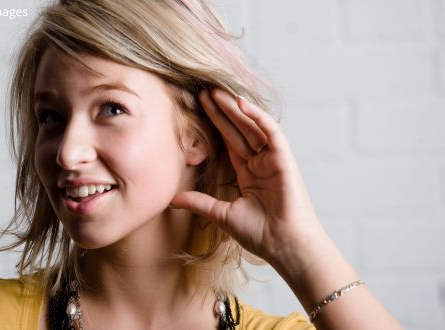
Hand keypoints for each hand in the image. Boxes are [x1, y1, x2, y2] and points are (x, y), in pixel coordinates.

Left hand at [171, 88, 324, 265]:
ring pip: (251, 126)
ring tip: (215, 91)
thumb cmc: (259, 234)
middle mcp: (260, 162)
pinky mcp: (284, 159)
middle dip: (221, 110)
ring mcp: (272, 159)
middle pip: (238, 129)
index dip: (214, 123)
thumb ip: (199, 202)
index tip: (198, 106)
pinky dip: (257, 116)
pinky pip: (270, 132)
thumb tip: (172, 200)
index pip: (228, 141)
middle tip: (202, 91)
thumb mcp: (222, 214)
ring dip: (234, 108)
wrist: (284, 245)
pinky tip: (240, 102)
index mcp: (247, 173)